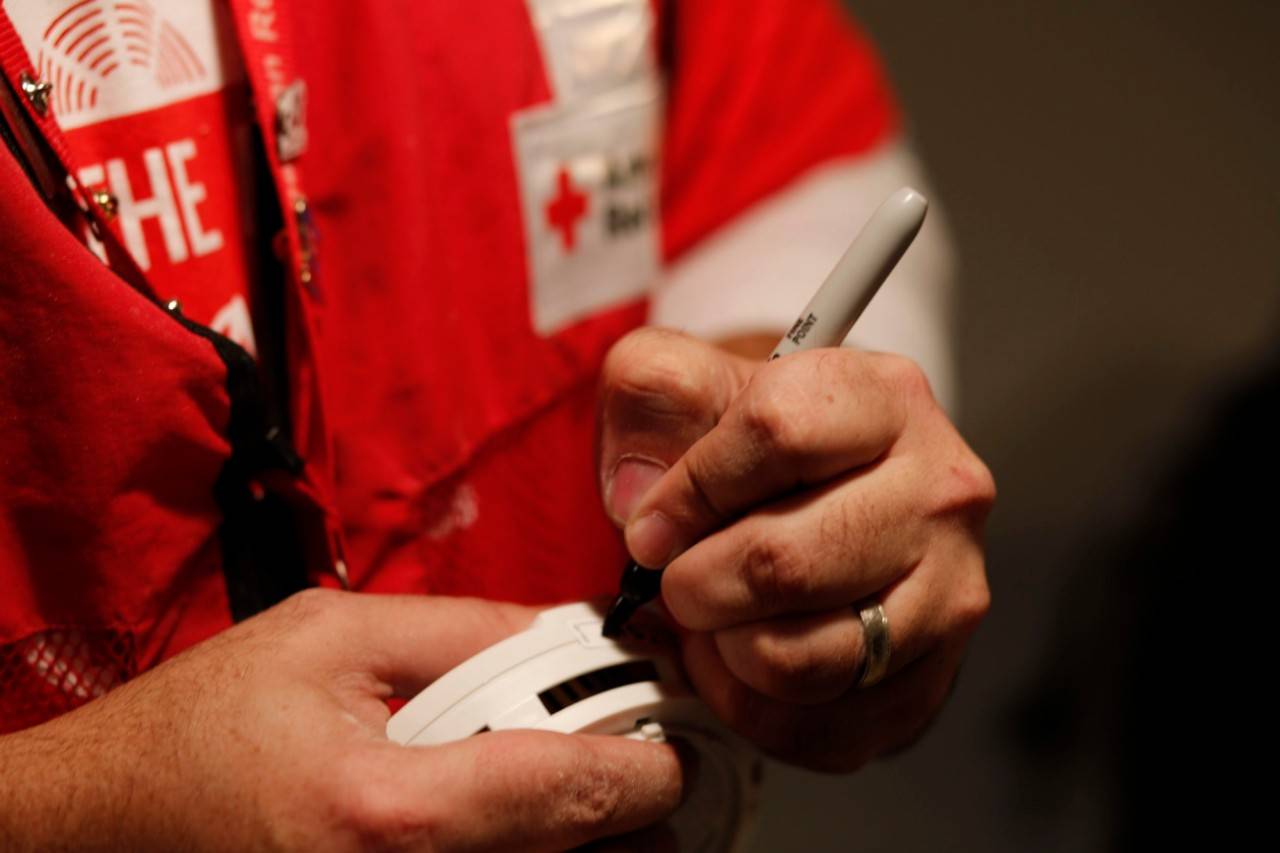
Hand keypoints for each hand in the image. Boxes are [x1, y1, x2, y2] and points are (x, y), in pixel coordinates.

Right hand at [0, 590, 682, 850]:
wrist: (113, 821)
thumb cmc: (204, 730)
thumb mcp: (328, 635)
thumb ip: (463, 628)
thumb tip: (566, 631)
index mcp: (387, 811)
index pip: (568, 793)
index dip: (643, 764)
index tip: (667, 742)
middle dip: (627, 809)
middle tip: (634, 759)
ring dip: (589, 842)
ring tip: (574, 787)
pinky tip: (522, 821)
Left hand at [599, 328, 994, 770]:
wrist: (831, 506)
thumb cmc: (762, 448)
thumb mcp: (695, 383)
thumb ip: (651, 397)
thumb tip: (638, 495)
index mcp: (885, 398)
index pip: (777, 435)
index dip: (691, 490)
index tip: (653, 523)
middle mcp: (940, 492)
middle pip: (782, 563)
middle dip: (696, 583)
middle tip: (679, 579)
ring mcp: (948, 592)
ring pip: (796, 659)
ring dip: (722, 649)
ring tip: (716, 618)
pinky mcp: (929, 679)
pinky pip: (808, 725)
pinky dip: (749, 703)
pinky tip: (744, 658)